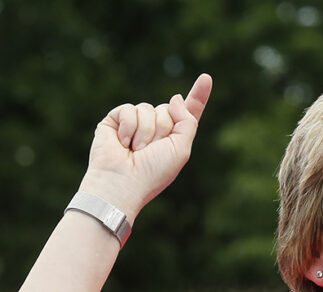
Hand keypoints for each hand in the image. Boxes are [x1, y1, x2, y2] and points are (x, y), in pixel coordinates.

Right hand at [80, 73, 212, 216]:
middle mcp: (155, 128)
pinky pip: (129, 109)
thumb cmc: (153, 172)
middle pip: (168, 109)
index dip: (198, 95)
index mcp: (174, 137)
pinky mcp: (115, 120)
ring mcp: (135, 123)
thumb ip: (187, 121)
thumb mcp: (181, 148)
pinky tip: (122, 143)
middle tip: (150, 151)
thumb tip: (175, 97)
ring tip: (136, 150)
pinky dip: (128, 127)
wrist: (122, 182)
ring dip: (145, 132)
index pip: (188, 112)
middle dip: (163, 129)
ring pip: (148, 108)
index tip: (206, 77)